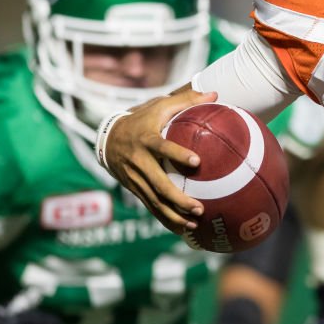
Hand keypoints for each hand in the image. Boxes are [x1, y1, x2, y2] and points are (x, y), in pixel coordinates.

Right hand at [102, 87, 215, 233]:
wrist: (108, 138)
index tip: (196, 161)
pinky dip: (165, 219)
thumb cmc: (142, 119)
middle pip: (158, 184)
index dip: (177, 154)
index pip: (162, 147)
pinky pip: (150, 207)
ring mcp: (135, 178)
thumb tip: (215, 94)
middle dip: (178, 199)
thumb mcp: (160, 105)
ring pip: (154, 201)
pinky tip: (183, 229)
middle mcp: (139, 162)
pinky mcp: (135, 189)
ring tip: (194, 223)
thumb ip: (186, 100)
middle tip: (199, 208)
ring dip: (173, 215)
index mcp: (146, 139)